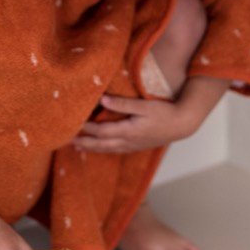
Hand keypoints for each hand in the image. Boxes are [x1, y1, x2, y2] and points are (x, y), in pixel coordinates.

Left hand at [72, 94, 194, 153]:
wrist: (182, 125)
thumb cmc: (165, 112)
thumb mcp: (144, 105)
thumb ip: (123, 104)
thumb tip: (103, 99)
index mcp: (127, 131)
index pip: (100, 131)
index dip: (85, 128)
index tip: (71, 124)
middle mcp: (127, 141)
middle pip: (100, 144)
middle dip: (83, 142)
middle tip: (66, 141)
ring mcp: (132, 145)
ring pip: (107, 149)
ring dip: (92, 148)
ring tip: (78, 146)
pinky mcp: (137, 146)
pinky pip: (116, 150)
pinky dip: (104, 149)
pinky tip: (101, 148)